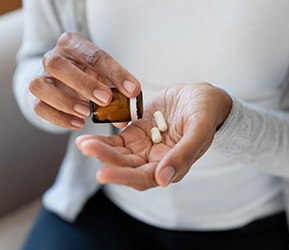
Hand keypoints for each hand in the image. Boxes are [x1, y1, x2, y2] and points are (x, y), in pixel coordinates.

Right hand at [29, 32, 140, 129]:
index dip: (115, 73)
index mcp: (73, 44)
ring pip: (40, 85)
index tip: (132, 90)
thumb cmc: (90, 74)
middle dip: (84, 83)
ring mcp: (42, 77)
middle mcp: (53, 57)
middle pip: (57, 64)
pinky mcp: (37, 97)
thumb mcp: (106, 76)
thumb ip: (117, 92)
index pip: (94, 55)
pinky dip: (58, 117)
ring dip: (65, 101)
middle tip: (106, 100)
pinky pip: (39, 107)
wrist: (67, 77)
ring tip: (86, 113)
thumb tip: (124, 118)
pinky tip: (78, 123)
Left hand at [76, 83, 231, 189]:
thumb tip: (163, 180)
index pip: (144, 178)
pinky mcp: (137, 132)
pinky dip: (104, 139)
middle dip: (106, 159)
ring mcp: (145, 146)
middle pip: (127, 167)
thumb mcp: (199, 130)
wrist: (200, 96)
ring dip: (101, 149)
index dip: (124, 177)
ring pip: (119, 153)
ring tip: (82, 142)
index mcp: (172, 166)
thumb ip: (183, 154)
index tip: (103, 172)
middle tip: (87, 148)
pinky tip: (88, 136)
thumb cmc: (205, 112)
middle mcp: (155, 160)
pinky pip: (118, 139)